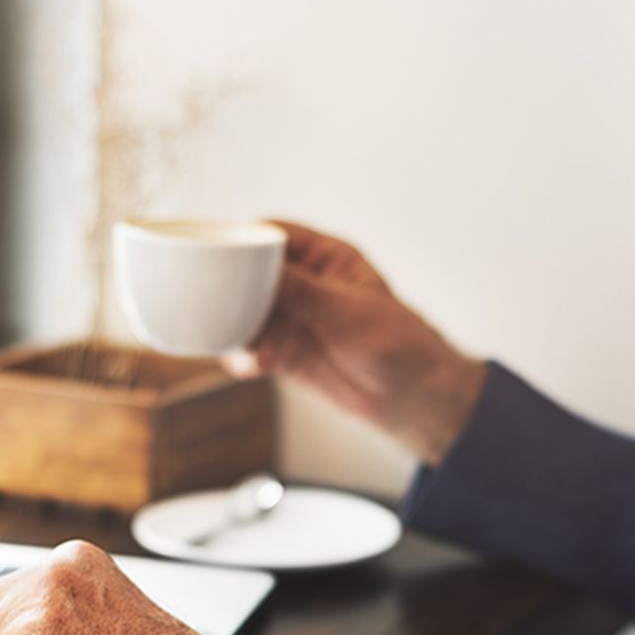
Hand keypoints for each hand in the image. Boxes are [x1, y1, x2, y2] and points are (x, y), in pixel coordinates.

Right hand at [244, 221, 487, 464]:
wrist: (412, 398)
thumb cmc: (398, 343)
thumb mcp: (346, 310)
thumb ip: (299, 290)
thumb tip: (254, 269)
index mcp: (326, 259)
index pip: (277, 236)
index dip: (247, 240)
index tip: (222, 254)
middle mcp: (304, 286)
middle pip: (252, 276)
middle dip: (233, 291)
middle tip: (221, 305)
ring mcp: (294, 320)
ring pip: (247, 315)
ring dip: (237, 328)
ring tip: (243, 343)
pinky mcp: (287, 354)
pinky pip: (253, 349)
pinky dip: (245, 357)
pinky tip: (253, 365)